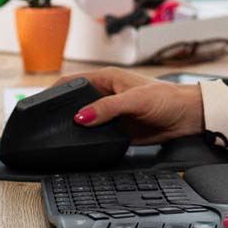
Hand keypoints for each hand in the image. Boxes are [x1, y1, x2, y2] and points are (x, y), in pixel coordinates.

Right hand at [51, 68, 205, 144]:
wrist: (188, 117)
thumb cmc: (167, 98)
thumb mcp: (135, 100)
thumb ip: (107, 108)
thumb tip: (81, 117)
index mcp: (106, 79)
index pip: (72, 82)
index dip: (54, 92)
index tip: (39, 105)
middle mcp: (105, 95)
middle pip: (74, 104)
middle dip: (61, 114)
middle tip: (46, 127)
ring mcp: (110, 114)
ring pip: (84, 122)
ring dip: (75, 130)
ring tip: (59, 139)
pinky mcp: (117, 131)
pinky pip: (96, 137)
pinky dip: (88, 141)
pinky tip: (80, 148)